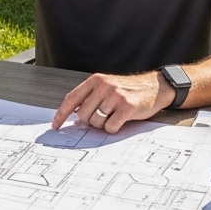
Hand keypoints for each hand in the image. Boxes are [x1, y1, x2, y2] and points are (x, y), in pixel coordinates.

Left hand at [51, 71, 175, 133]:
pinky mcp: (127, 107)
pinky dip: (113, 128)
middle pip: (82, 115)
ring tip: (114, 115)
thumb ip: (90, 96)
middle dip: (90, 121)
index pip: (71, 98)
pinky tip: (121, 120)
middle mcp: (103, 86)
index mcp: (95, 80)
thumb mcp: (106, 87)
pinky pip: (110, 127)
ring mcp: (115, 96)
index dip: (61, 113)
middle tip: (103, 117)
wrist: (154, 87)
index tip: (56, 125)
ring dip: (103, 125)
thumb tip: (71, 115)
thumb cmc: (128, 90)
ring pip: (96, 123)